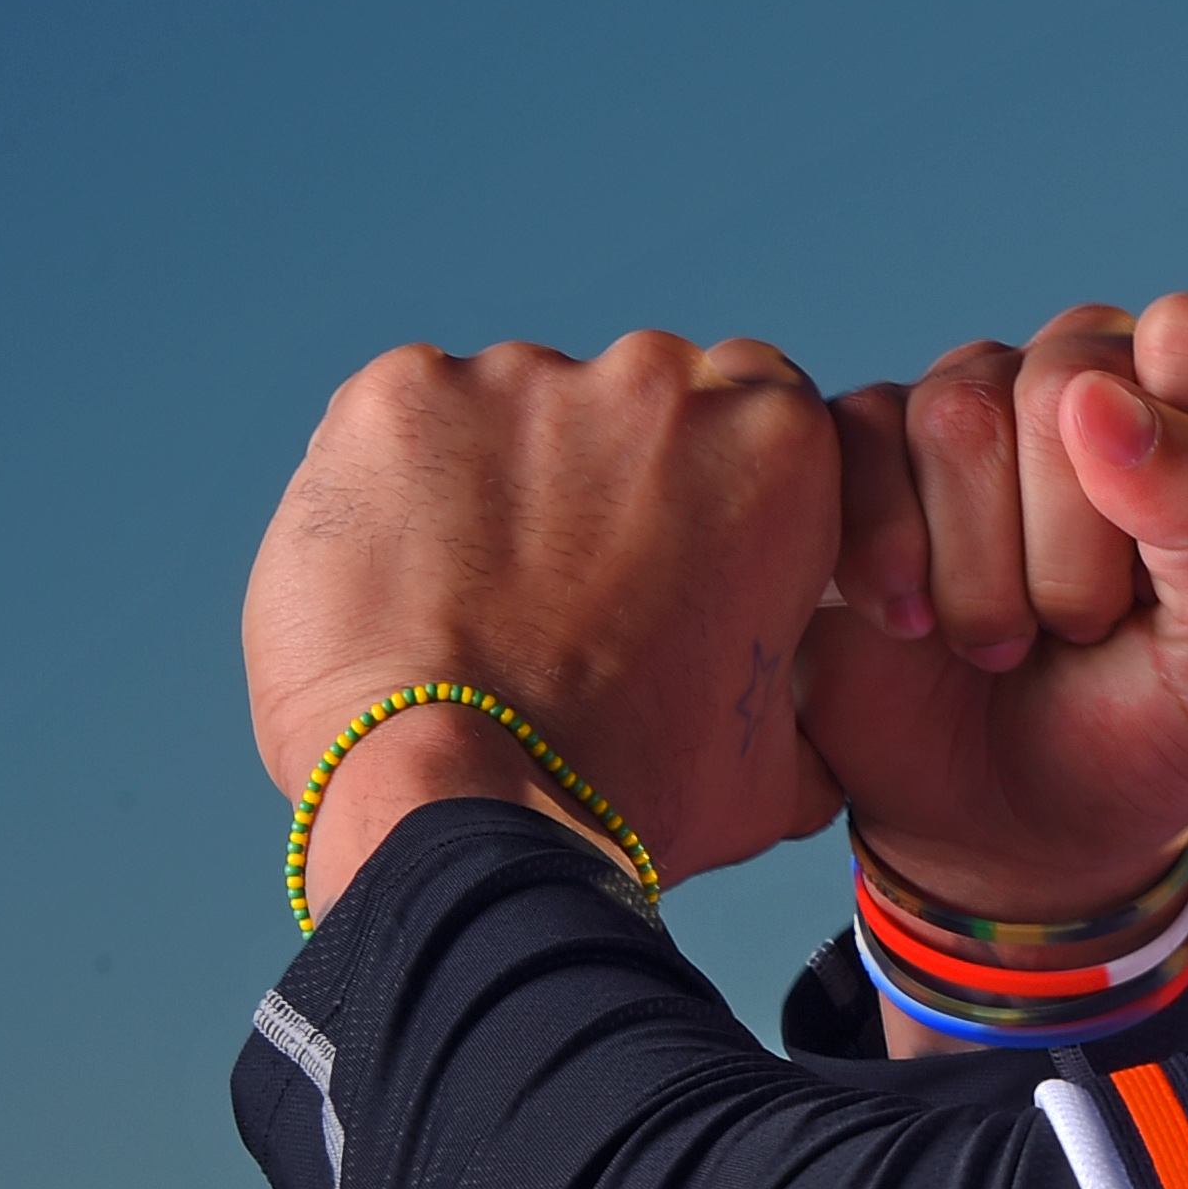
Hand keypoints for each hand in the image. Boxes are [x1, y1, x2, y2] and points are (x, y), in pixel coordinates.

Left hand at [246, 334, 847, 918]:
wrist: (466, 810)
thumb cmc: (634, 795)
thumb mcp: (779, 757)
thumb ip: (790, 676)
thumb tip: (782, 689)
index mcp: (779, 449)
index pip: (759, 402)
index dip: (710, 475)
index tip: (673, 538)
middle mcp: (659, 383)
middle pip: (637, 397)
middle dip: (606, 474)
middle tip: (565, 590)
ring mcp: (521, 378)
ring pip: (517, 409)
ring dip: (502, 484)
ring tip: (468, 601)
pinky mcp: (397, 395)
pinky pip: (407, 422)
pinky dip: (399, 486)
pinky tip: (397, 577)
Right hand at [804, 294, 1187, 918]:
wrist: (1011, 828)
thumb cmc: (1147, 729)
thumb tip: (1100, 402)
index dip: (1178, 427)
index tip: (1165, 539)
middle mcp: (1086, 389)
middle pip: (1069, 375)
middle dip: (1075, 543)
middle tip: (1082, 626)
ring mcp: (967, 412)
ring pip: (958, 413)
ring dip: (983, 573)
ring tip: (1002, 641)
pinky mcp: (858, 453)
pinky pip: (854, 441)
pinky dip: (888, 557)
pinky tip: (910, 624)